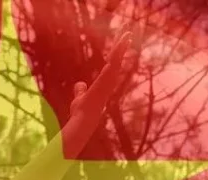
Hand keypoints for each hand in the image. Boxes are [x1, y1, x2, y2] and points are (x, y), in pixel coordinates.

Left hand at [61, 32, 132, 158]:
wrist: (82, 120)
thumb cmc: (81, 112)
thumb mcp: (79, 97)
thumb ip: (80, 90)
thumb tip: (80, 85)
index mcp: (104, 83)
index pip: (111, 65)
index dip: (116, 54)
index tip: (121, 43)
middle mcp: (109, 81)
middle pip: (117, 59)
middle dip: (122, 46)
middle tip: (128, 33)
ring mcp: (109, 80)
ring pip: (117, 59)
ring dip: (122, 45)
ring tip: (127, 33)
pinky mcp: (107, 79)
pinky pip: (114, 61)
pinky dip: (119, 51)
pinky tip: (123, 40)